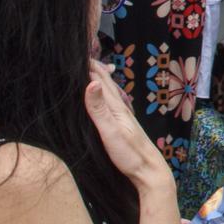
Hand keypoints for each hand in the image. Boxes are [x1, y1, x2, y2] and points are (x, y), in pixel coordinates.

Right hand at [84, 62, 168, 188]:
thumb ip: (99, 109)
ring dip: (98, 79)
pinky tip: (103, 98)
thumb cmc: (130, 154)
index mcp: (116, 106)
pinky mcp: (121, 126)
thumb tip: (92, 81)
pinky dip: (102, 95)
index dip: (89, 65)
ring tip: (90, 70)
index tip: (74, 52)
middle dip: (93, 68)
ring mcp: (122, 117)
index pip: (100, 79)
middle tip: (79, 55)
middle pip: (106, 82)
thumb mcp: (111, 132)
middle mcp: (120, 108)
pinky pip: (109, 104)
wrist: (149, 171)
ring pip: (108, 92)